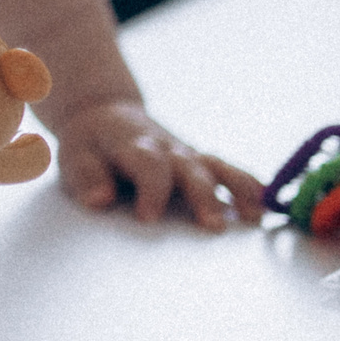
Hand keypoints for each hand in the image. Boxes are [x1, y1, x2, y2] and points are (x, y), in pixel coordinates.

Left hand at [55, 99, 261, 230]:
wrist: (105, 114)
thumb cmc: (90, 145)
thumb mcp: (75, 156)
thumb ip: (87, 177)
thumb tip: (99, 199)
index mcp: (133, 146)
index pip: (147, 166)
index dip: (150, 190)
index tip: (148, 218)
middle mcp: (166, 148)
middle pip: (189, 169)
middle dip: (202, 196)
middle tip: (213, 225)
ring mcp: (187, 153)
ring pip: (216, 166)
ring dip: (236, 189)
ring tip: (253, 217)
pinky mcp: (200, 160)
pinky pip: (228, 169)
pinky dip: (249, 184)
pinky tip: (265, 205)